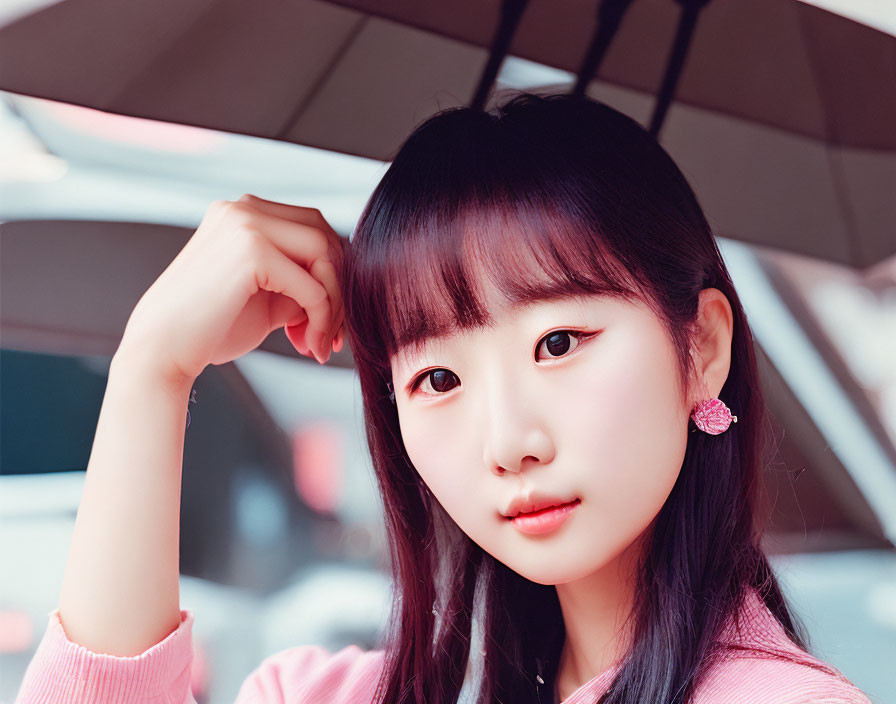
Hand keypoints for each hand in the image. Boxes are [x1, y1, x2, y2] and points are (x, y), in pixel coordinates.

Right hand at [117, 194, 346, 385]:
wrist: (161, 352)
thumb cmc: (209, 329)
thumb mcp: (266, 295)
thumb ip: (300, 278)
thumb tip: (347, 281)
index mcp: (242, 213)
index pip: (312, 228)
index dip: (331, 274)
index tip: (329, 323)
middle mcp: (243, 208)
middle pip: (324, 234)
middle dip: (338, 286)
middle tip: (333, 335)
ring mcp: (246, 222)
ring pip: (325, 254)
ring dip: (334, 304)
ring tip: (320, 342)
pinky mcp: (252, 249)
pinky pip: (312, 285)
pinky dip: (322, 318)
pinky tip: (309, 345)